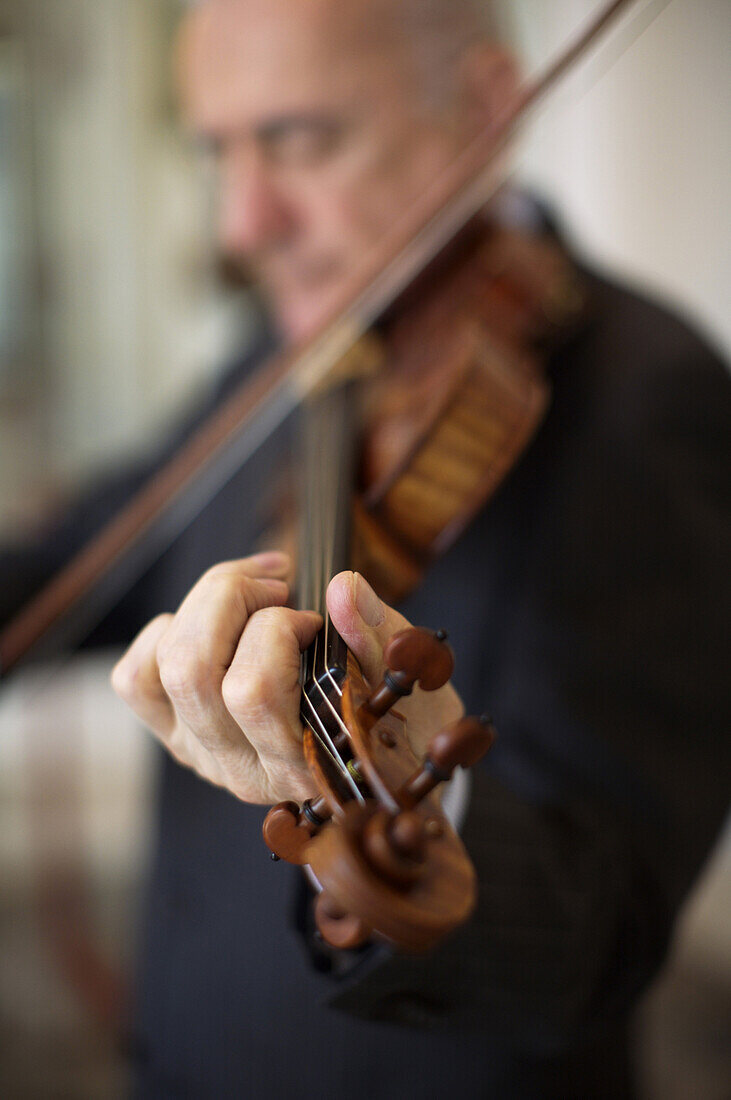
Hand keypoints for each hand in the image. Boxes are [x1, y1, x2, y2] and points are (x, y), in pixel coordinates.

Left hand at [112, 552, 462, 803]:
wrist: (384, 753)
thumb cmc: (396, 710)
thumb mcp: (404, 672)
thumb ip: (376, 631)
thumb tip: (342, 589)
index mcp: (303, 764)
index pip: (254, 692)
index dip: (279, 630)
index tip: (317, 618)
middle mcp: (243, 769)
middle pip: (194, 671)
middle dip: (232, 599)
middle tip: (278, 587)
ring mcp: (204, 753)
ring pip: (166, 668)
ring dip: (205, 604)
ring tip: (255, 591)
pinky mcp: (177, 733)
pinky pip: (136, 680)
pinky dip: (165, 632)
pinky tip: (217, 622)